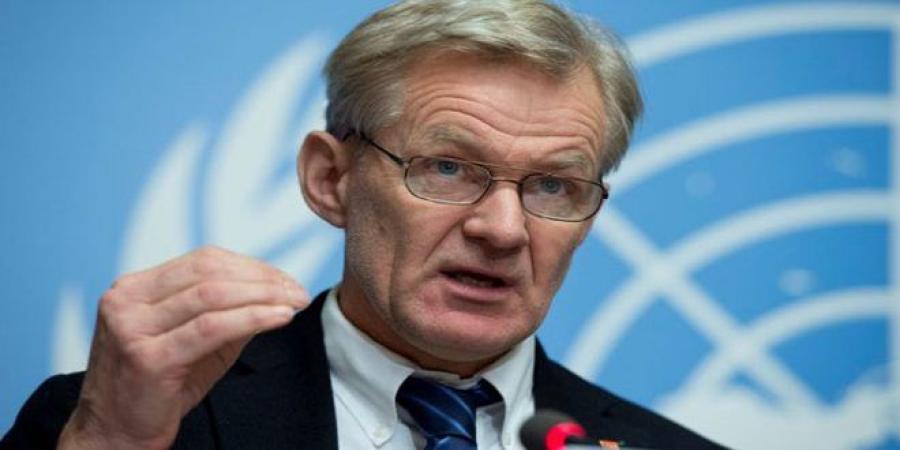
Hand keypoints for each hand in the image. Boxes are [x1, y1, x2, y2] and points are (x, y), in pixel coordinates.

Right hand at [58, 246, 308, 449]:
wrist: (115, 435)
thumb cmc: (157, 388)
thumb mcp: (193, 340)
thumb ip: (226, 311)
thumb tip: (276, 289)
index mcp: (134, 288)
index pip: (202, 260)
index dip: (251, 265)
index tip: (285, 278)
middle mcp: (126, 301)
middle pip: (209, 272)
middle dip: (262, 278)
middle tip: (297, 291)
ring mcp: (132, 328)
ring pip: (212, 295)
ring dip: (263, 295)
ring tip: (294, 302)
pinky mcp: (148, 358)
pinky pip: (212, 328)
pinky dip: (252, 317)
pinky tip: (279, 318)